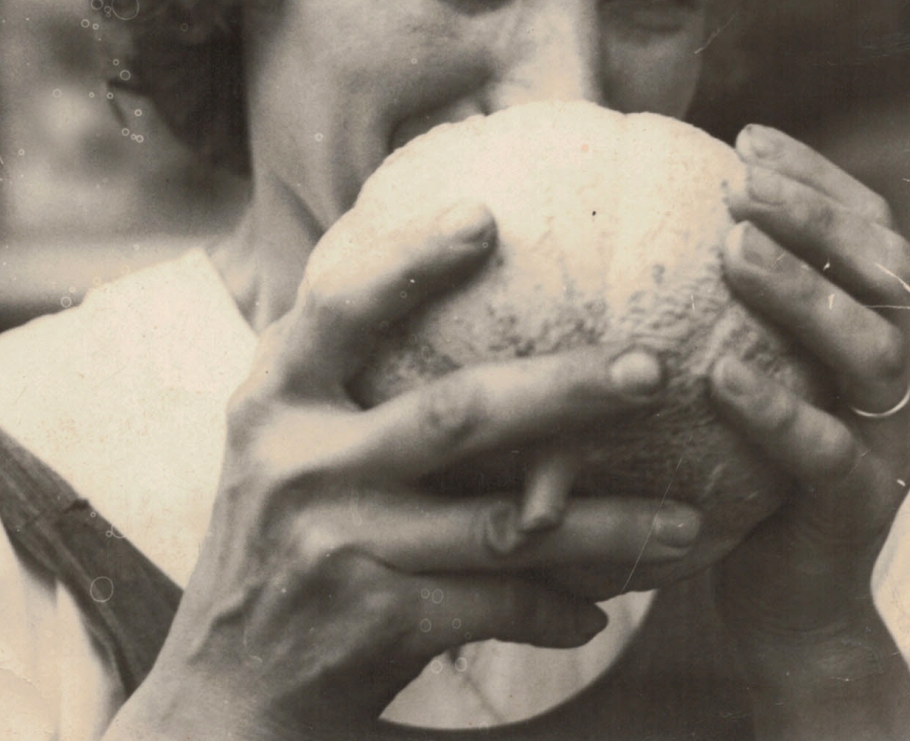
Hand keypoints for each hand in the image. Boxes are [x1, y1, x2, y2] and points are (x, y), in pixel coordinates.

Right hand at [108, 199, 700, 740]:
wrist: (220, 690)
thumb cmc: (273, 533)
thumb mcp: (278, 434)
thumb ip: (332, 361)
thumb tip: (424, 264)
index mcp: (276, 400)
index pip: (337, 311)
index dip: (409, 262)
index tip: (485, 219)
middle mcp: (302, 464)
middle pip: (456, 412)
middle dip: (565, 388)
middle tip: (652, 367)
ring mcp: (340, 545)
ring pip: (504, 526)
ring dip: (606, 526)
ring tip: (689, 521)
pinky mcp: (374, 623)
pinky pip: (496, 606)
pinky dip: (558, 607)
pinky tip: (604, 610)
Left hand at [709, 125, 909, 738]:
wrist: (791, 596)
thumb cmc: (752, 457)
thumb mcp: (753, 360)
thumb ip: (729, 298)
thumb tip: (643, 211)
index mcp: (885, 326)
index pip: (871, 228)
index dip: (816, 176)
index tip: (745, 138)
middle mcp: (907, 372)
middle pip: (882, 272)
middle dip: (813, 218)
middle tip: (735, 186)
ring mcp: (894, 440)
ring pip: (871, 350)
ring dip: (803, 293)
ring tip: (731, 253)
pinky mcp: (863, 507)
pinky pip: (829, 453)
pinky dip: (779, 409)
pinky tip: (722, 375)